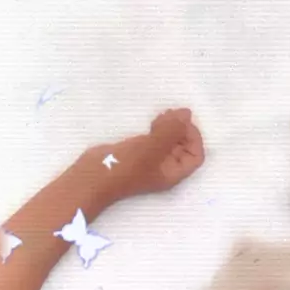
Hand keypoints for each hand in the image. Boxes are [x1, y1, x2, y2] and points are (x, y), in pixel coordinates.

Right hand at [80, 108, 205, 200]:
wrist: (93, 176)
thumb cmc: (126, 165)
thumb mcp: (152, 146)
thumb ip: (172, 129)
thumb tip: (187, 113)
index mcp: (173, 173)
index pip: (196, 156)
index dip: (194, 137)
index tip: (182, 122)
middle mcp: (165, 169)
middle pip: (184, 147)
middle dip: (182, 129)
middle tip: (171, 113)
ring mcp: (151, 161)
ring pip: (170, 142)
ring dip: (171, 126)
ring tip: (164, 113)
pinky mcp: (139, 153)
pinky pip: (156, 140)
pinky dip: (159, 128)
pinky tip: (153, 120)